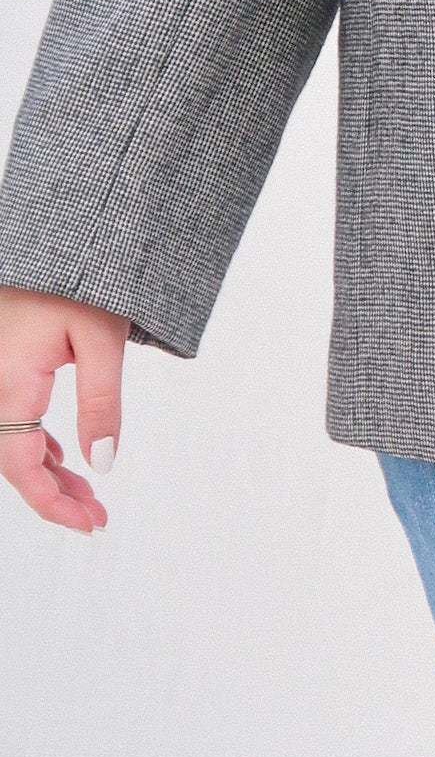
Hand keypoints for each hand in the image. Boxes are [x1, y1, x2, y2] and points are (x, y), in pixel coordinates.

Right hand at [0, 287, 127, 530]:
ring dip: (45, 469)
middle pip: (13, 458)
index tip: (89, 523)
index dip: (52, 502)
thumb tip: (102, 464)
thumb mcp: (102, 338)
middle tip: (95, 516)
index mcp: (10, 382)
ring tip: (85, 493)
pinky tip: (60, 453)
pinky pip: (11, 415)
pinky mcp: (6, 362)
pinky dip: (35, 442)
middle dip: (52, 492)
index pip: (21, 464)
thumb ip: (102, 402)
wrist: (62, 233)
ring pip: (11, 438)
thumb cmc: (82, 276)